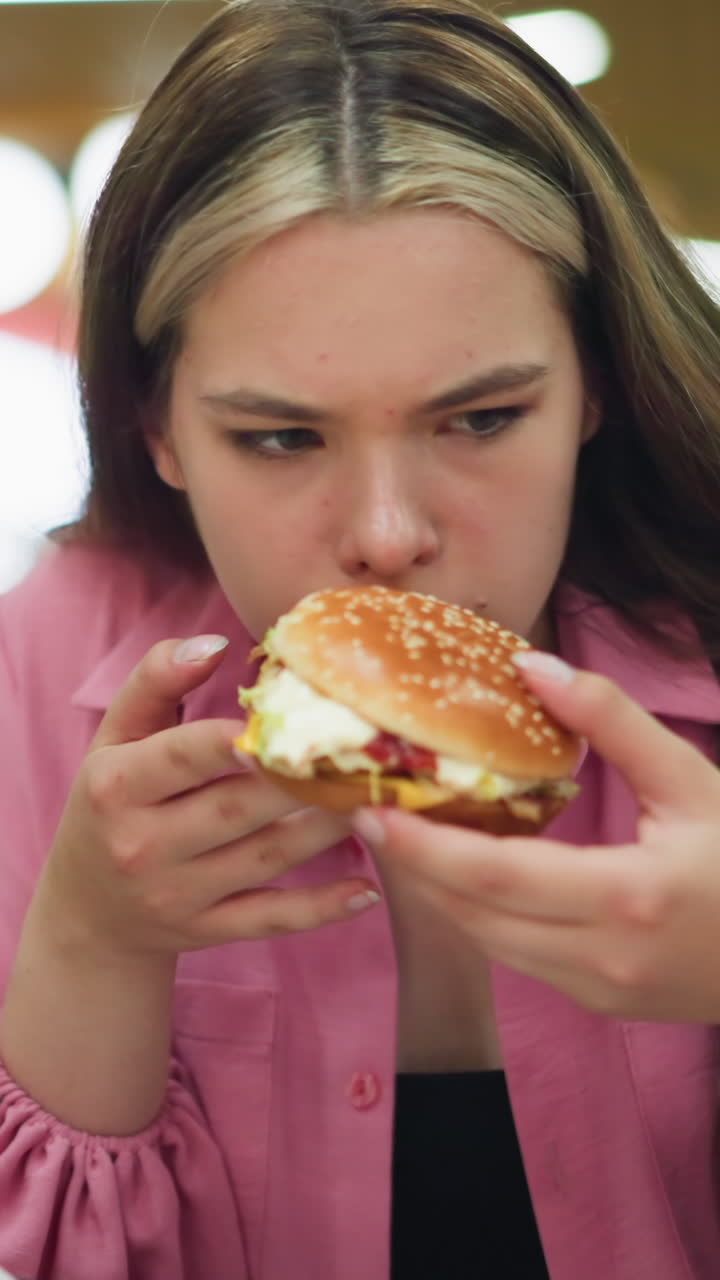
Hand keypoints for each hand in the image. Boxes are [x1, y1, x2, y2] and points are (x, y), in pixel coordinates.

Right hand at [36, 635, 379, 959]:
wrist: (88, 912)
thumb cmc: (109, 802)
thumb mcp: (114, 739)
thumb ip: (155, 681)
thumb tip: (212, 642)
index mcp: (116, 787)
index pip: (182, 757)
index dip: (233, 740)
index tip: (285, 720)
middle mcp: (142, 845)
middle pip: (236, 808)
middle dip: (300, 780)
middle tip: (360, 751)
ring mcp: (177, 894)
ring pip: (265, 858)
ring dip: (327, 829)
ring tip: (376, 795)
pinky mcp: (206, 930)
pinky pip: (271, 920)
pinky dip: (321, 909)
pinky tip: (368, 889)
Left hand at [352, 651, 719, 1021]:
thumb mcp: (691, 780)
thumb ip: (612, 720)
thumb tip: (532, 664)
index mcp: (627, 896)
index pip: (494, 875)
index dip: (424, 846)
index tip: (373, 809)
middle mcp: (602, 956)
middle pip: (473, 915)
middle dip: (413, 867)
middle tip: (370, 815)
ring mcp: (599, 990)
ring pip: (488, 943)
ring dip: (440, 894)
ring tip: (406, 837)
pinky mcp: (599, 1003)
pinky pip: (517, 957)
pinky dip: (479, 916)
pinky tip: (467, 874)